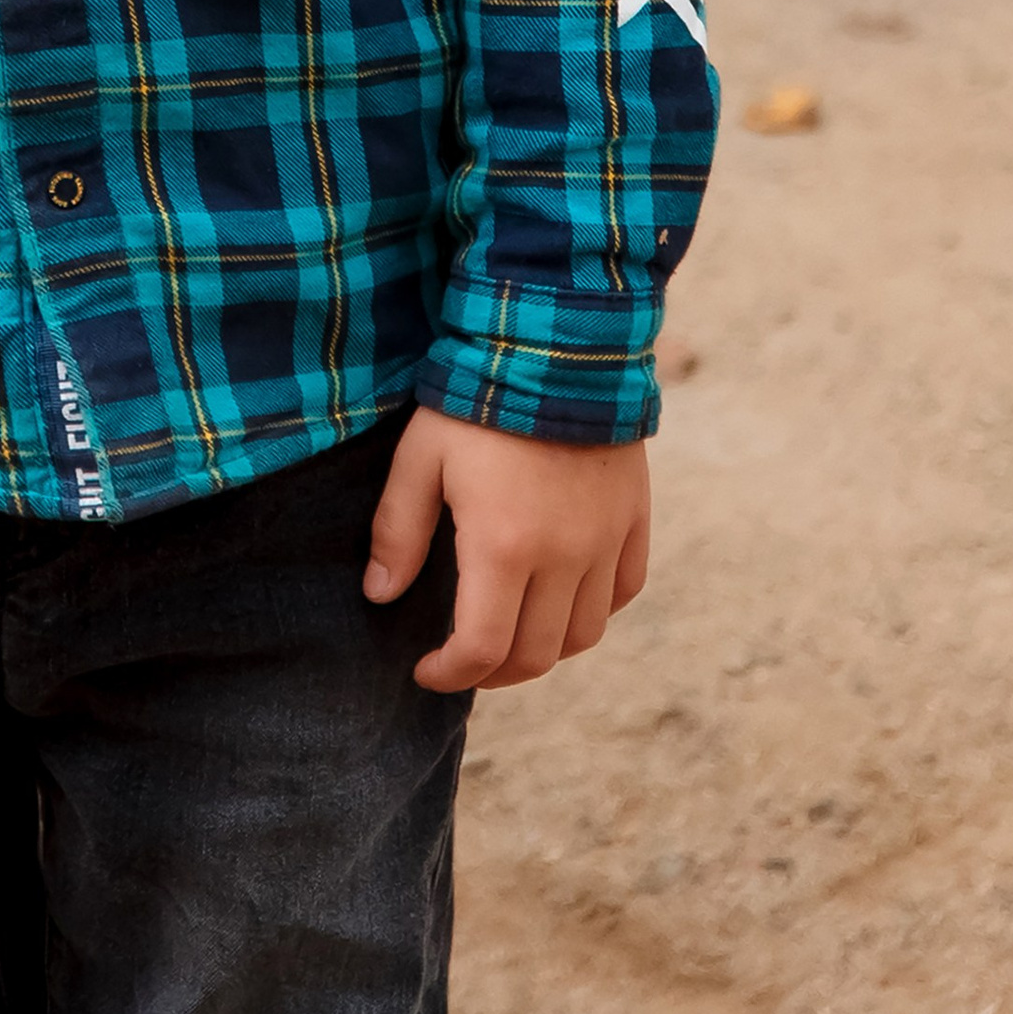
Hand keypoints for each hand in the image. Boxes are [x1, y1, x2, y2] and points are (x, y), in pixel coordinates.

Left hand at [365, 407, 650, 691]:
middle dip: (493, 673)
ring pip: (585, 634)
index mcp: (504, 547)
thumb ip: (398, 531)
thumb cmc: (478, 398)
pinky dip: (595, 611)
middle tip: (465, 660)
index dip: (450, 674)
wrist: (556, 339)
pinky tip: (565, 599)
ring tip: (513, 635)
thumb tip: (380, 595)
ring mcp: (606, 540)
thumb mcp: (420, 457)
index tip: (425, 669)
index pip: (482, 649)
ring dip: (545, 649)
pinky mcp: (633, 516)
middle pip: (535, 655)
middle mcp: (564, 556)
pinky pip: (624, 590)